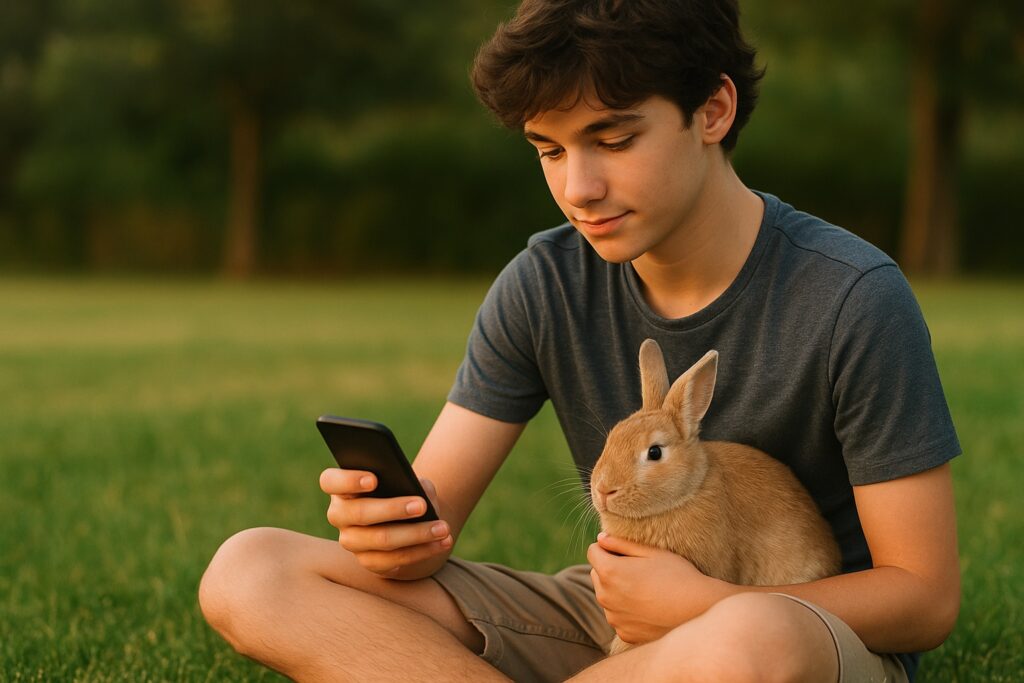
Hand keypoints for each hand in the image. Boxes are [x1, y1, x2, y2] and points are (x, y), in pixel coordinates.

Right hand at [320, 468, 452, 577]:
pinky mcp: (368, 562)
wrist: (409, 518)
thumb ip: (408, 479)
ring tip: (442, 527)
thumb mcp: (407, 479)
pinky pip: (394, 560)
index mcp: (341, 488)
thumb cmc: (404, 489)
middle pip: (358, 513)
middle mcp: (339, 515)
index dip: (348, 480)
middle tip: (421, 505)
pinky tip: (443, 542)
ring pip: (380, 540)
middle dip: (392, 509)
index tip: (374, 479)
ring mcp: (352, 541)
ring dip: (415, 534)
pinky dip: (422, 551)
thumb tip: (418, 489)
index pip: (330, 481)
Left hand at [588, 533, 730, 645]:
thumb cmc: (678, 576)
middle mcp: (606, 597)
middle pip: (596, 574)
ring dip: (617, 590)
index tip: (625, 552)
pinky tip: (648, 607)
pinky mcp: (624, 633)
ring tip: (646, 589)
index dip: (608, 548)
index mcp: (610, 572)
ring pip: (606, 596)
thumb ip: (621, 543)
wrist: (700, 611)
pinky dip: (626, 610)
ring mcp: (614, 618)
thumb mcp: (651, 552)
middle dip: (610, 568)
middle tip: (639, 570)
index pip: (593, 552)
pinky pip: (617, 615)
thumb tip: (601, 539)